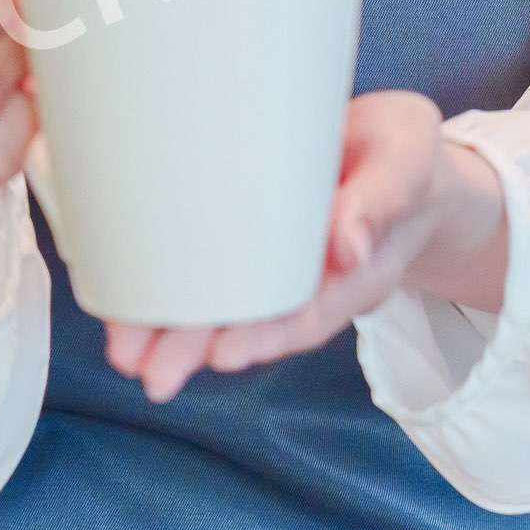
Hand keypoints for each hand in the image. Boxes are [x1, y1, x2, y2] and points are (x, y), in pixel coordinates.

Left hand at [99, 91, 507, 404]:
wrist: (394, 156)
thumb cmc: (403, 156)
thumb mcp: (405, 161)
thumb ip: (382, 199)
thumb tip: (348, 247)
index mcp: (355, 269)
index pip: (311, 312)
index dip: (268, 335)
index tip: (226, 354)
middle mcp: (308, 280)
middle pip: (255, 323)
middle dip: (200, 348)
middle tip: (149, 373)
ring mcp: (276, 266)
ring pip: (223, 308)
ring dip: (173, 332)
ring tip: (124, 353)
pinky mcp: (246, 242)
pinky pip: (208, 274)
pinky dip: (167, 291)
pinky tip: (125, 305)